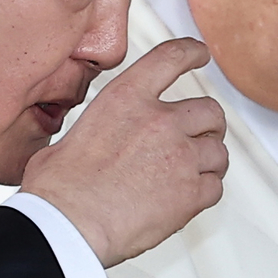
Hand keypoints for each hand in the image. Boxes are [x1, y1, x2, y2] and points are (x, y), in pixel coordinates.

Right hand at [19, 39, 226, 265]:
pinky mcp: (191, 192)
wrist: (68, 224)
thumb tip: (89, 143)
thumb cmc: (60, 188)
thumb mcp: (71, 136)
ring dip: (209, 161)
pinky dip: (205, 192)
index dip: (191, 53)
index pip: (170, 59)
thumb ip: (97, 130)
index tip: (200, 54)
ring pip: (218, 151)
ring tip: (192, 174)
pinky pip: (214, 187)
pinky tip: (187, 199)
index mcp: (126, 99)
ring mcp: (180, 156)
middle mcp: (159, 121)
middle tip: (199, 136)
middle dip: (208, 124)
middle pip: (208, 110)